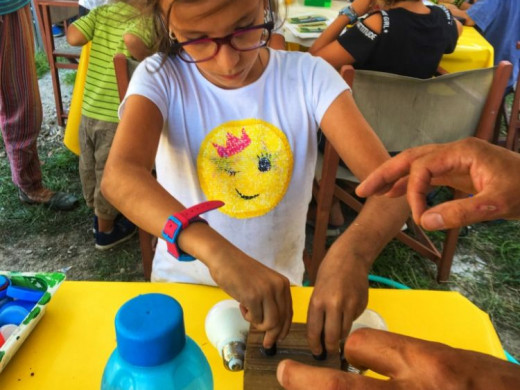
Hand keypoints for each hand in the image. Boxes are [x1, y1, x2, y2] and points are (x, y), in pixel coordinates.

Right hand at [209, 253, 291, 348]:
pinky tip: (242, 305)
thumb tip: (274, 327)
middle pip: (281, 321)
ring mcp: (266, 291)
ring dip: (258, 325)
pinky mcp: (252, 296)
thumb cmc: (240, 271)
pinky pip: (255, 319)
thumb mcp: (263, 283)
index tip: (278, 338)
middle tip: (266, 343)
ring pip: (270, 323)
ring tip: (248, 313)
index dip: (284, 329)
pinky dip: (247, 317)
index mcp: (282, 284)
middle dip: (273, 335)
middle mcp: (278, 287)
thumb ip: (271, 300)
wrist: (224, 258)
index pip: (289, 313)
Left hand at [277, 328, 519, 388]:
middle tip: (284, 373)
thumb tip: (358, 355)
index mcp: (427, 365)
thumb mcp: (448, 362)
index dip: (347, 350)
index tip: (343, 354)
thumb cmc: (488, 386)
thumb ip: (403, 358)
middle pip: (343, 388)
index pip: (362, 346)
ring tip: (299, 386)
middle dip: (307, 382)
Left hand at [306, 247, 368, 356]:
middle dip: (330, 348)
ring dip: (340, 335)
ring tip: (337, 329)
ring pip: (345, 331)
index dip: (315, 346)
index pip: (315, 331)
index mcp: (318, 301)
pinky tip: (348, 308)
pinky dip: (350, 320)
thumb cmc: (329, 273)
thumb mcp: (316, 291)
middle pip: (333, 337)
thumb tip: (320, 335)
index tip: (317, 353)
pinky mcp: (362, 304)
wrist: (350, 257)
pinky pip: (354, 320)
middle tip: (329, 352)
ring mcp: (350, 305)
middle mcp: (334, 305)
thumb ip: (318, 312)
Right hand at [356, 138, 519, 229]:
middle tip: (362, 190)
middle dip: (386, 173)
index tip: (419, 219)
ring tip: (372, 191)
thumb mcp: (496, 205)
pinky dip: (410, 184)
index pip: (423, 167)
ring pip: (416, 165)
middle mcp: (455, 152)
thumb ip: (460, 212)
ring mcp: (456, 160)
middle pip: (411, 158)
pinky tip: (396, 194)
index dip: (414, 193)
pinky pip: (428, 175)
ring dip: (394, 177)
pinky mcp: (459, 171)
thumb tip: (425, 223)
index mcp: (462, 152)